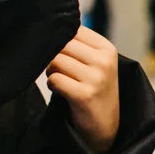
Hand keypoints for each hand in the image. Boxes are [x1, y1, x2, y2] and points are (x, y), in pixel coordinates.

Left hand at [48, 26, 121, 153]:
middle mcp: (104, 61)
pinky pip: (54, 80)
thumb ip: (77, 44)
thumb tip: (47, 28)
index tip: (62, 54)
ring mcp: (97, 78)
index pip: (72, 30)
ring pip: (55, 61)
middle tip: (59, 70)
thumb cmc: (93, 88)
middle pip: (62, 44)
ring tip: (61, 81)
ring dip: (51, 72)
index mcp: (107, 48)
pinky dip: (52, 86)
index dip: (60, 39)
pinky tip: (62, 92)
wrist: (105, 125)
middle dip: (53, 56)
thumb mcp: (95, 63)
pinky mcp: (85, 95)